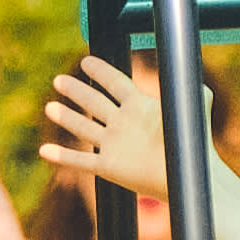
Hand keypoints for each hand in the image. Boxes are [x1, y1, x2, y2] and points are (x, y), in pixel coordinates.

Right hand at [32, 51, 195, 204]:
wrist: (188, 177)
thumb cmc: (195, 145)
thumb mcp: (194, 110)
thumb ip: (192, 90)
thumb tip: (192, 72)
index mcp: (139, 106)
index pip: (115, 83)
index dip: (101, 72)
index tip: (86, 62)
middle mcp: (123, 123)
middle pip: (94, 103)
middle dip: (76, 91)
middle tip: (58, 80)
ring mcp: (114, 145)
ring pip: (84, 128)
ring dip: (66, 118)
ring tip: (49, 107)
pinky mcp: (109, 167)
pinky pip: (81, 161)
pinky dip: (62, 156)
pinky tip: (45, 150)